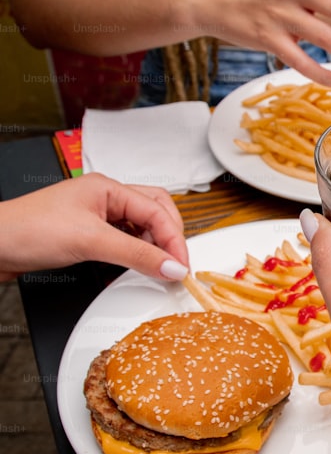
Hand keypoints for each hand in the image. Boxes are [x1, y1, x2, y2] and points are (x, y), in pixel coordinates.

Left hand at [0, 174, 188, 281]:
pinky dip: (136, 252)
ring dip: (153, 245)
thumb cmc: (27, 231)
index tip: (181, 265)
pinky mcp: (87, 234)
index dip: (174, 239)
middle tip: (176, 262)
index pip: (157, 210)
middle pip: (156, 211)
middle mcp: (105, 197)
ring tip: (158, 266)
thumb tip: (171, 266)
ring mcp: (96, 215)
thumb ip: (136, 255)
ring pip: (141, 226)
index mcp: (108, 187)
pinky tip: (137, 264)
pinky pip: (124, 239)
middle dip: (169, 236)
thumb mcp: (90, 242)